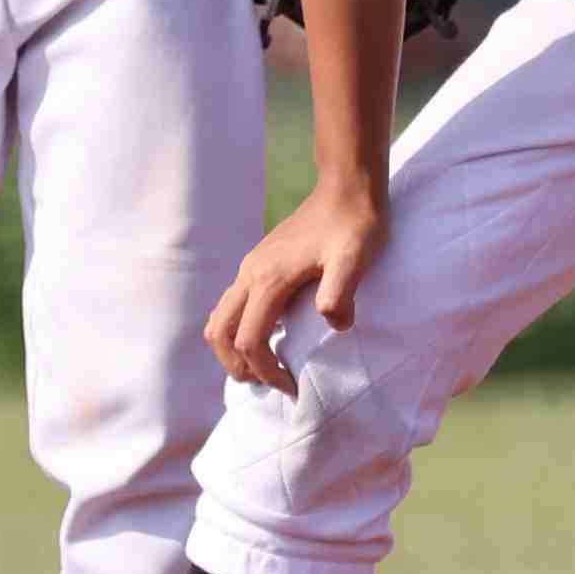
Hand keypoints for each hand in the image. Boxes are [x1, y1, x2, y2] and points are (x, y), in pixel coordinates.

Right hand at [208, 187, 386, 395]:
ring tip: (261, 368)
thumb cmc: (355, 224)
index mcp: (269, 279)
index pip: (249, 341)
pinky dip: (237, 329)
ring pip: (219, 318)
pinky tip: (268, 335)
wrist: (346, 187)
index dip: (266, 371)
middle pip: (219, 333)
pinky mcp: (258, 263)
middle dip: (237, 366)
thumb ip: (340, 292)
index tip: (291, 387)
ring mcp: (251, 267)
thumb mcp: (355, 258)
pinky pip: (232, 305)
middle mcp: (250, 274)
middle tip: (268, 385)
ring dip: (232, 349)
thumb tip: (333, 325)